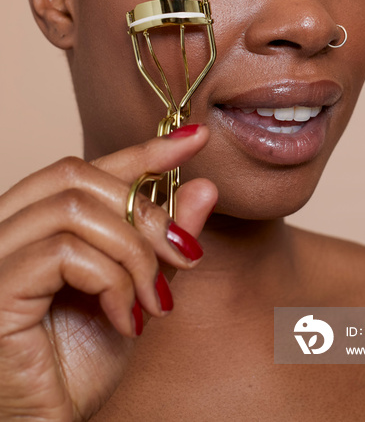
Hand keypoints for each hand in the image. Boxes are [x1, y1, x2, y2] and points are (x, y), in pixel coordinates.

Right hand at [0, 126, 215, 421]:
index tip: (195, 138)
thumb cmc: (79, 367)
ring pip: (76, 209)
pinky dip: (112, 281)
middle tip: (181, 255)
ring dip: (133, 252)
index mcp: (34, 225)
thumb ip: (161, 240)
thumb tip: (204, 187)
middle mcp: (4, 229)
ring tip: (154, 300)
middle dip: (145, 211)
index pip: (87, 166)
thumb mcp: (136, 292)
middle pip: (78, 175)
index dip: (143, 148)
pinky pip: (66, 253)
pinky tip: (126, 320)